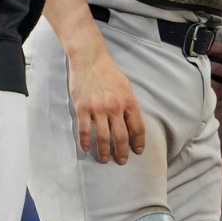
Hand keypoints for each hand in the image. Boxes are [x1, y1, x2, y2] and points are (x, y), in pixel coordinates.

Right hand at [68, 40, 145, 163]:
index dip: (139, 141)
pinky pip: (85, 130)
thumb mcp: (125, 87)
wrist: (89, 60)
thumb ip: (128, 104)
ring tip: (105, 159)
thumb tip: (130, 122)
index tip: (138, 150)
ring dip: (104, 151)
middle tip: (122, 161)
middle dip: (122, 152)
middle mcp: (114, 107)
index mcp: (128, 101)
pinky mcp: (82, 109)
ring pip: (103, 137)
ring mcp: (98, 109)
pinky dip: (86, 142)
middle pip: (121, 136)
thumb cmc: (108, 72)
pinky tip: (86, 148)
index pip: (137, 127)